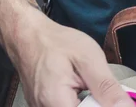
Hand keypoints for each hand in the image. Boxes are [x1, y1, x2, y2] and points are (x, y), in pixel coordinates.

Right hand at [10, 10, 133, 106]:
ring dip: (86, 102)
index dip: (102, 106)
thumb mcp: (88, 58)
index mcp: (57, 104)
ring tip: (84, 83)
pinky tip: (77, 88)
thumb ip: (107, 88)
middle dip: (94, 103)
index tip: (107, 94)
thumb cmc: (57, 43)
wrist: (28, 36)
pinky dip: (76, 101)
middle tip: (92, 83)